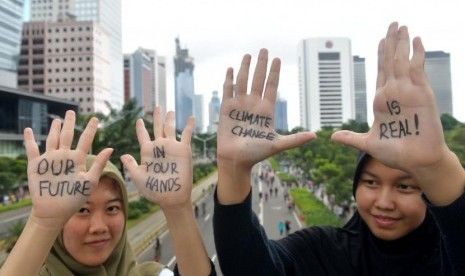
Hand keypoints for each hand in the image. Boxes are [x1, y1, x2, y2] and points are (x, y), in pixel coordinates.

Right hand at [24, 110, 111, 227]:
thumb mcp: (90, 181)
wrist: (55, 211)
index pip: (86, 140)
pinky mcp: (36, 165)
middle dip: (69, 123)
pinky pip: (32, 149)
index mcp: (78, 159)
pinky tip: (28, 130)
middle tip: (71, 111)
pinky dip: (29, 139)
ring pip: (52, 139)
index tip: (96, 118)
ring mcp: (50, 160)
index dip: (91, 129)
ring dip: (54, 129)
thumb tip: (111, 148)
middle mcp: (64, 157)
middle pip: (68, 135)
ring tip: (57, 120)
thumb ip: (99, 164)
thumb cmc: (75, 198)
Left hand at [121, 107, 193, 209]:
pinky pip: (187, 135)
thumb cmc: (153, 189)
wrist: (171, 196)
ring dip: (170, 119)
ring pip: (170, 128)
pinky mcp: (183, 150)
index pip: (143, 135)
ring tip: (169, 111)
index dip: (141, 128)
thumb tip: (123, 154)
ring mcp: (172, 148)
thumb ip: (131, 165)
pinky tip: (191, 117)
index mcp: (147, 152)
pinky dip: (189, 126)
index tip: (139, 120)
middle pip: (157, 127)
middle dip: (157, 117)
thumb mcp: (138, 177)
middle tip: (157, 106)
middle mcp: (159, 147)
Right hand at [217, 49, 315, 169]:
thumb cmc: (256, 154)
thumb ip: (295, 140)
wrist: (236, 160)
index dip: (274, 72)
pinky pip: (228, 90)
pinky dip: (229, 79)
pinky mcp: (227, 109)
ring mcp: (240, 105)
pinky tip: (231, 69)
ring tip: (248, 55)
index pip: (272, 86)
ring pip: (243, 81)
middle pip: (258, 79)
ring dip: (245, 68)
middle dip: (261, 64)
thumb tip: (315, 136)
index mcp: (266, 110)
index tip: (278, 59)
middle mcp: (254, 104)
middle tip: (264, 49)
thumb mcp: (277, 144)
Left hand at [332, 22, 446, 172]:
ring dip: (403, 43)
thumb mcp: (368, 143)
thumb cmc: (395, 153)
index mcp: (382, 100)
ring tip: (402, 25)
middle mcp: (395, 93)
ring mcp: (409, 92)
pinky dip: (417, 54)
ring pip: (404, 61)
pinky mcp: (422, 94)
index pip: (381, 71)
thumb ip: (351, 138)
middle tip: (393, 23)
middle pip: (392, 61)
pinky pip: (418, 70)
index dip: (382, 54)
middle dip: (392, 42)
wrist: (417, 161)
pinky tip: (416, 40)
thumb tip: (333, 137)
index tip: (381, 39)